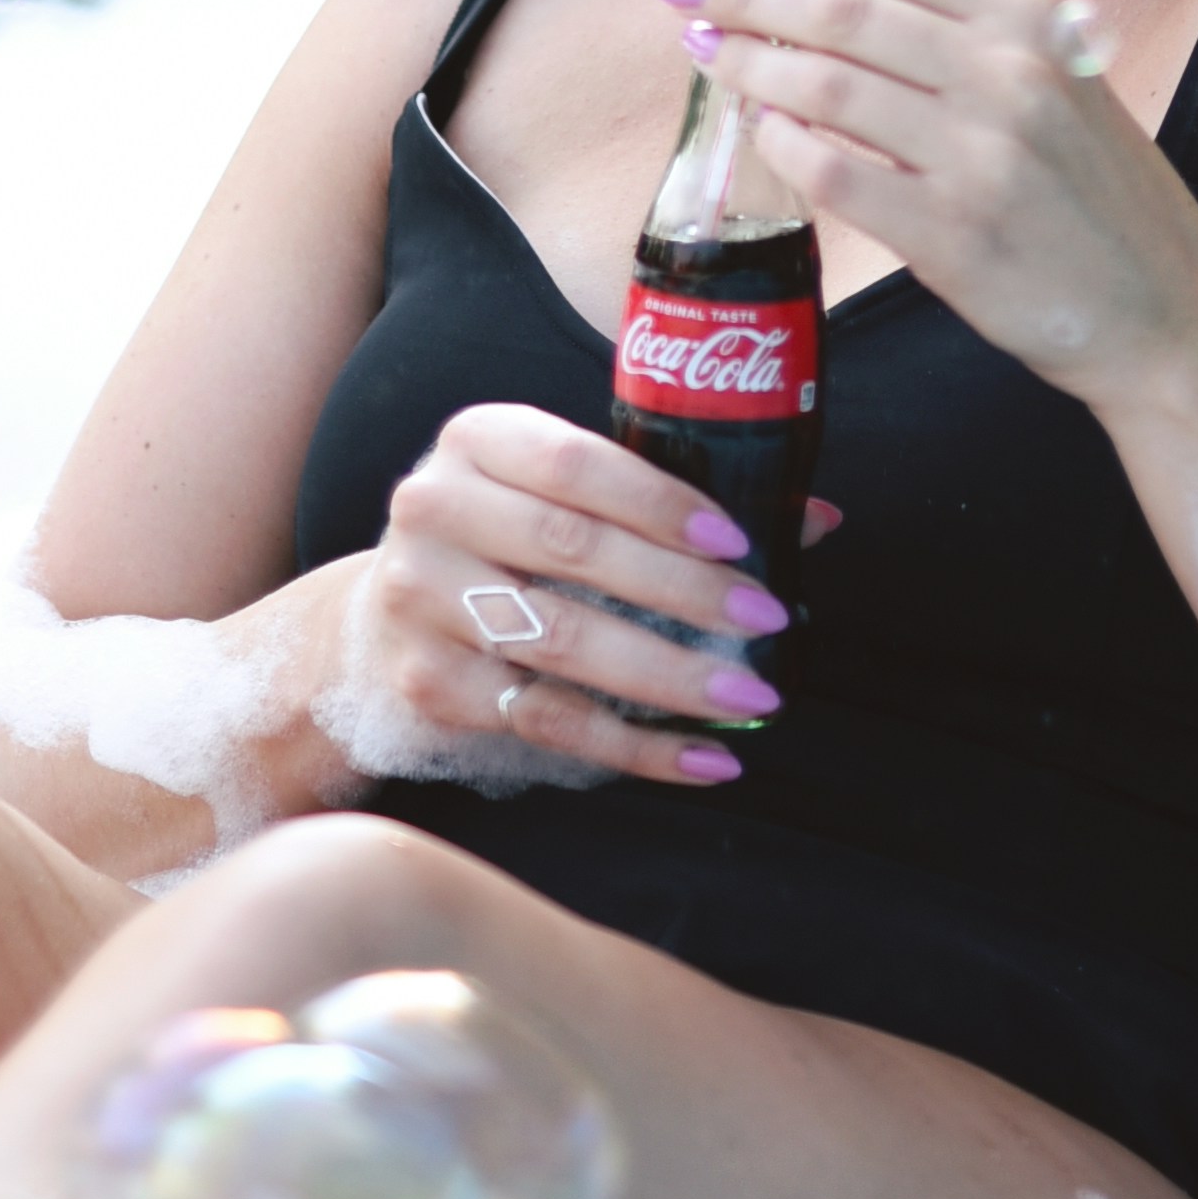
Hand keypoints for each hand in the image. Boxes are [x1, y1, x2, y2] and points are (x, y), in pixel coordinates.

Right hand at [321, 401, 797, 790]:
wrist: (381, 616)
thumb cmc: (507, 534)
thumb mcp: (563, 489)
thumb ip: (673, 495)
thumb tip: (816, 516)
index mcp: (478, 439)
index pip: (578, 464)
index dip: (662, 503)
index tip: (740, 542)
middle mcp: (433, 509)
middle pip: (573, 554)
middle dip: (682, 591)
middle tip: (766, 621)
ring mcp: (420, 600)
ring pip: (561, 644)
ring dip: (667, 677)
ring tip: (750, 698)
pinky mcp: (427, 685)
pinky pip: (546, 721)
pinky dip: (633, 746)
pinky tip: (703, 759)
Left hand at [664, 0, 1197, 397]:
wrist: (1167, 312)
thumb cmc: (1098, 197)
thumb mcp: (1062, 83)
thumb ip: (968, 40)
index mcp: (1030, 24)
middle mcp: (1008, 77)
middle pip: (842, 12)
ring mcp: (981, 158)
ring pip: (828, 89)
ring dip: (752, 66)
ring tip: (709, 57)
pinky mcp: (954, 238)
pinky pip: (837, 178)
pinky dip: (785, 149)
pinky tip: (762, 136)